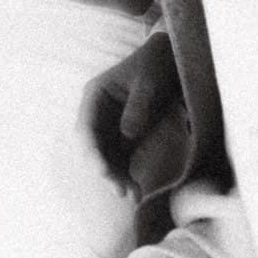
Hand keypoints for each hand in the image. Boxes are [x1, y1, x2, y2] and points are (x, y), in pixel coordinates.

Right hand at [78, 32, 183, 192]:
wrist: (172, 61)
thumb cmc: (156, 65)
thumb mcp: (149, 82)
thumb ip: (138, 106)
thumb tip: (127, 134)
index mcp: (95, 95)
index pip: (86, 129)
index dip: (92, 153)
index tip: (103, 172)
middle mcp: (97, 113)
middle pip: (94, 148)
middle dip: (106, 171)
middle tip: (123, 192)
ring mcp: (110, 126)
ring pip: (107, 157)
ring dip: (117, 177)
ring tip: (135, 196)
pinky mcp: (124, 136)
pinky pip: (121, 159)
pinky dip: (127, 174)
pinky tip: (137, 191)